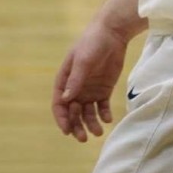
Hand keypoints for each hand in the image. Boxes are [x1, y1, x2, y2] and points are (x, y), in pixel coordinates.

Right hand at [52, 20, 127, 142]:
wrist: (112, 33)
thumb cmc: (92, 43)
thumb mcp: (83, 60)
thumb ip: (75, 80)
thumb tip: (65, 99)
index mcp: (65, 79)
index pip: (59, 103)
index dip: (62, 118)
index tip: (67, 131)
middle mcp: (76, 87)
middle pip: (73, 112)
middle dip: (76, 126)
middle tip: (83, 138)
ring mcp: (90, 89)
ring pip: (87, 113)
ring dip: (90, 124)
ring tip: (98, 131)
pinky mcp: (104, 90)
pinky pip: (102, 107)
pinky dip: (104, 115)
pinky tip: (107, 119)